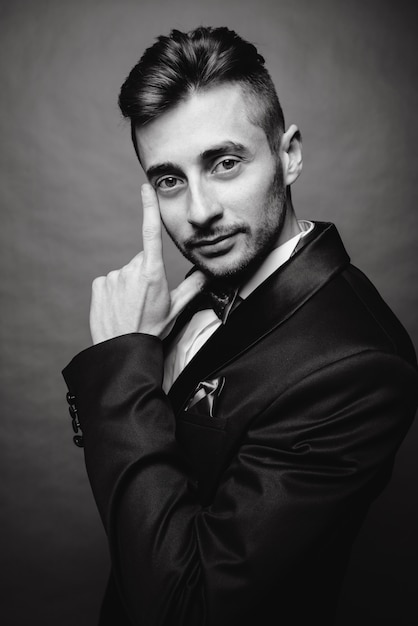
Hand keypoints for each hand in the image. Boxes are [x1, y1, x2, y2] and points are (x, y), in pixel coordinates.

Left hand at [89, 184, 206, 343]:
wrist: (123, 349)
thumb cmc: (152, 330)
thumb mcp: (177, 309)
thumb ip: (194, 287)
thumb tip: (210, 274)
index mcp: (153, 273)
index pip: (151, 233)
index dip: (148, 208)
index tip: (145, 188)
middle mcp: (132, 270)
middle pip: (141, 262)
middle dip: (145, 275)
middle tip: (147, 300)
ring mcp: (113, 277)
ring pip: (125, 273)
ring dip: (129, 285)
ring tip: (132, 307)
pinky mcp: (99, 285)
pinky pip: (110, 282)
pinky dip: (114, 291)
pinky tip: (118, 307)